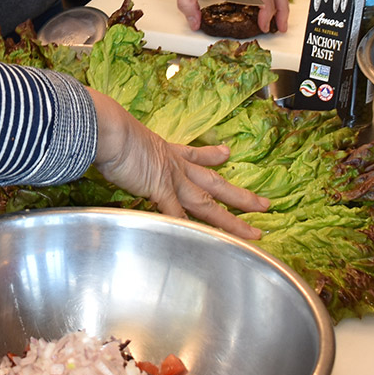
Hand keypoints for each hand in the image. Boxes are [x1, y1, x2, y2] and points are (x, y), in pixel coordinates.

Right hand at [90, 89, 267, 238]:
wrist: (109, 129)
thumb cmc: (112, 130)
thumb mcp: (125, 137)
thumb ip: (127, 148)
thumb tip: (118, 151)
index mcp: (166, 151)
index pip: (195, 155)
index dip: (212, 156)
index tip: (227, 154)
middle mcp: (175, 166)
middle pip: (215, 184)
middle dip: (240, 196)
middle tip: (264, 204)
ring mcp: (171, 179)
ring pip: (209, 204)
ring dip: (232, 220)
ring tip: (253, 232)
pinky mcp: (160, 190)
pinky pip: (178, 215)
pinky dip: (189, 229)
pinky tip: (204, 245)